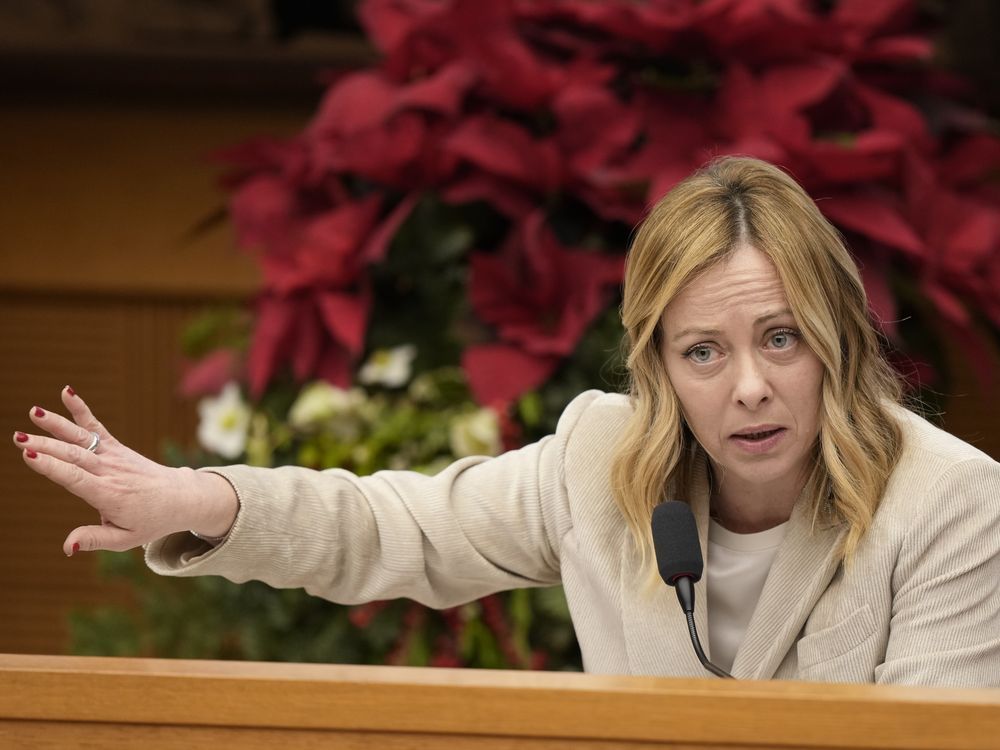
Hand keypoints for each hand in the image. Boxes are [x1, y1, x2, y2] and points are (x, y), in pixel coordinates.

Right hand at [12, 386, 237, 554]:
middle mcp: (109, 471)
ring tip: (35, 412)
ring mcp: (113, 456)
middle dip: (45, 446)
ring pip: (81, 438)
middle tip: (18, 438)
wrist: (180, 497)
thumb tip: (66, 547)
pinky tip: (66, 392)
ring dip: (57, 424)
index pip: (75, 478)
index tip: (30, 455)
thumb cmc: (150, 521)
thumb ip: (94, 539)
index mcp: (108, 495)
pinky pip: (96, 426)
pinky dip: (81, 409)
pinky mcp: (115, 447)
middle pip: (73, 456)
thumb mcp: (125, 539)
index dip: (52, 467)